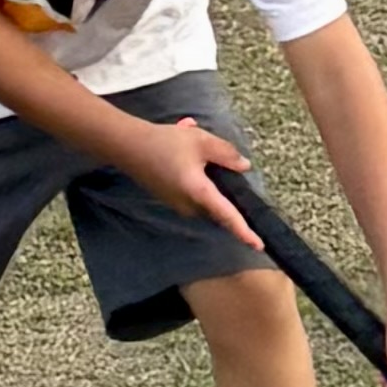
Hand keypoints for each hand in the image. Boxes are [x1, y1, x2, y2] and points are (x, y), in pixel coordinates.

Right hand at [118, 113, 259, 242]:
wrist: (128, 146)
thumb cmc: (165, 143)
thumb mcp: (201, 141)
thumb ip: (226, 154)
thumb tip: (244, 167)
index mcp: (199, 193)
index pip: (228, 216)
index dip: (244, 232)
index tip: (258, 245)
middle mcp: (189, 206)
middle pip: (218, 204)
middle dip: (222, 183)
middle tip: (212, 155)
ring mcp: (178, 204)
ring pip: (205, 196)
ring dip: (207, 175)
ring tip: (193, 144)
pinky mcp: (170, 198)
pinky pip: (193, 192)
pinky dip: (196, 175)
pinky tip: (185, 151)